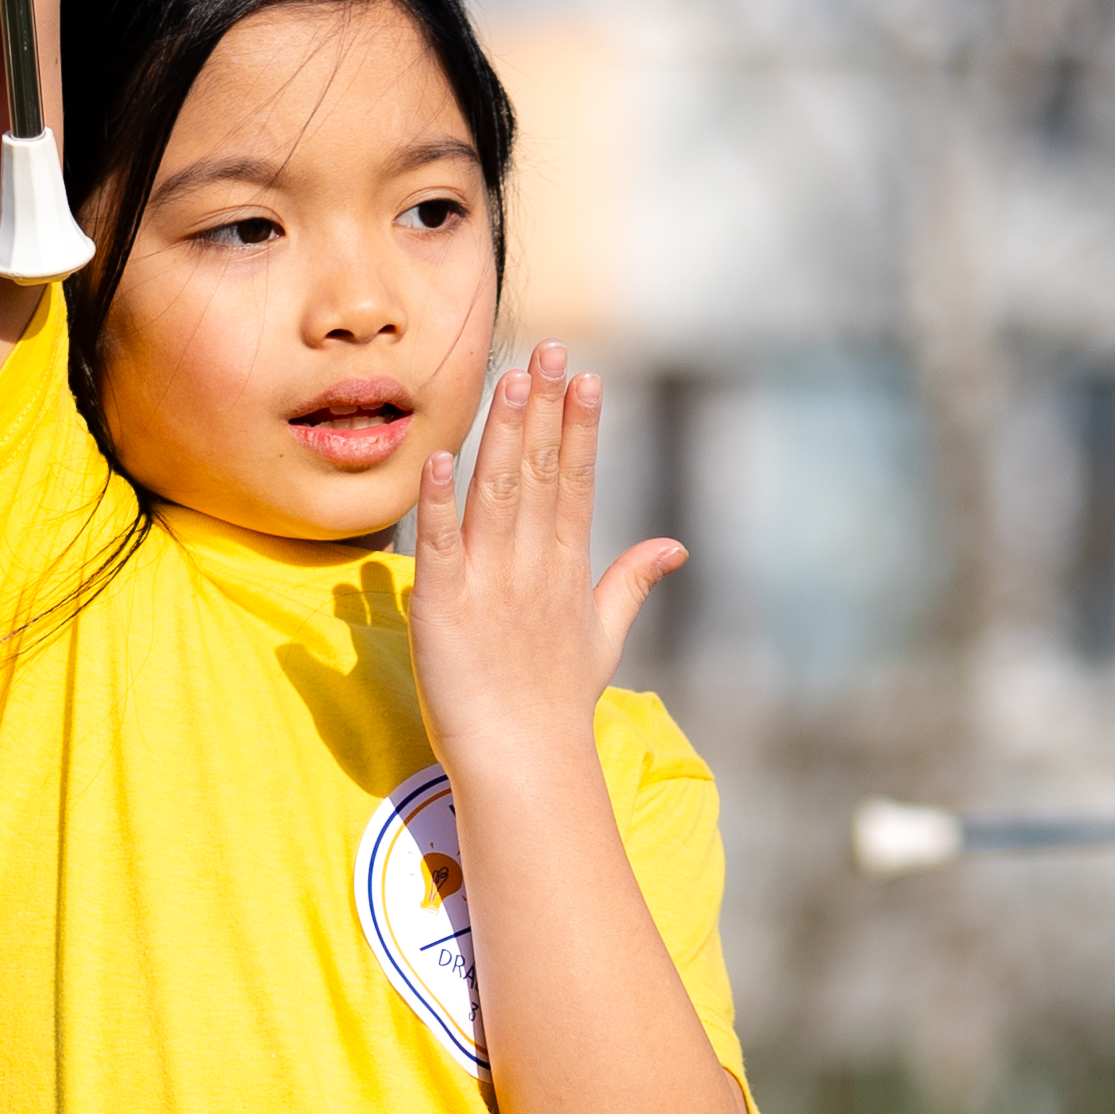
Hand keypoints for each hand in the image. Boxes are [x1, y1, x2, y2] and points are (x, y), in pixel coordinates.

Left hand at [410, 345, 684, 775]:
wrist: (523, 764)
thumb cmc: (555, 705)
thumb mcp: (604, 637)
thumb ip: (632, 582)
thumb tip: (675, 545)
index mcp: (567, 569)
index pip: (574, 483)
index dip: (578, 428)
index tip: (584, 376)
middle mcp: (533, 567)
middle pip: (539, 474)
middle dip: (544, 409)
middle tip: (549, 349)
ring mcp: (490, 584)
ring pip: (497, 494)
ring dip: (503, 435)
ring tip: (511, 379)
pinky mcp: (444, 608)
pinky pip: (442, 545)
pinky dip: (440, 502)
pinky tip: (442, 458)